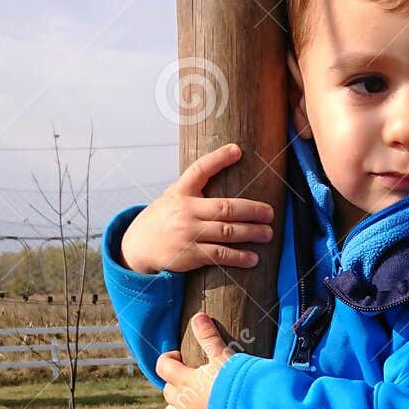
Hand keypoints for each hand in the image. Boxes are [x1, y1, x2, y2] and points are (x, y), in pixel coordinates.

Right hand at [120, 143, 275, 273]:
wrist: (138, 247)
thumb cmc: (163, 219)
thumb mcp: (172, 197)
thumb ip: (194, 189)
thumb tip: (224, 171)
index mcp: (181, 191)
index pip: (200, 169)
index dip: (218, 159)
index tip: (237, 150)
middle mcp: (185, 211)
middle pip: (225, 208)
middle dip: (251, 210)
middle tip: (270, 213)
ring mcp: (188, 233)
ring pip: (227, 232)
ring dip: (251, 233)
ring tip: (267, 233)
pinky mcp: (190, 254)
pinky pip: (220, 255)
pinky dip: (239, 257)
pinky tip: (253, 258)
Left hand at [154, 313, 237, 408]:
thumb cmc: (240, 383)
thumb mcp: (225, 357)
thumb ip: (210, 338)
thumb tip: (198, 316)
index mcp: (186, 380)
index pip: (163, 367)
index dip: (169, 360)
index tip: (181, 358)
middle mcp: (182, 402)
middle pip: (167, 391)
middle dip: (175, 384)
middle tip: (192, 380)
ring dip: (176, 408)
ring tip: (191, 404)